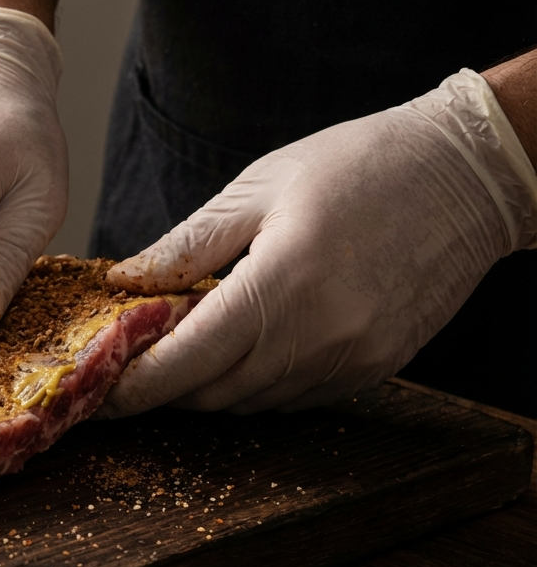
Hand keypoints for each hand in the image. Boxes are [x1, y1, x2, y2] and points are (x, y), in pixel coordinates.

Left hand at [101, 69, 536, 415]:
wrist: (470, 173)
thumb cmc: (360, 163)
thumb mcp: (258, 188)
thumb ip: (186, 245)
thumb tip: (124, 282)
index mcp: (280, 284)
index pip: (185, 362)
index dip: (134, 385)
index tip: (97, 390)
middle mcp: (318, 336)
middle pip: (212, 394)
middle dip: (164, 386)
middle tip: (131, 362)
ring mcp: (351, 359)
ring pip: (251, 403)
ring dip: (209, 386)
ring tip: (186, 347)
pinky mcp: (376, 368)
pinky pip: (294, 398)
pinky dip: (256, 384)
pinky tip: (247, 347)